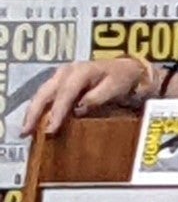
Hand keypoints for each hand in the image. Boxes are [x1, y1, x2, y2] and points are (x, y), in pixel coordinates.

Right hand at [12, 58, 154, 138]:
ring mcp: (61, 76)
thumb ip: (97, 98)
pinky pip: (46, 96)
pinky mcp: (60, 83)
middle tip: (25, 132)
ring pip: (41, 94)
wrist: (128, 70)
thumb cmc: (122, 79)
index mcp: (80, 71)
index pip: (65, 93)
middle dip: (33, 112)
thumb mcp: (115, 88)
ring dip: (32, 112)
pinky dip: (38, 109)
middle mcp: (66, 71)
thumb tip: (78, 109)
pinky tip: (34, 122)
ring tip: (25, 130)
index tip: (50, 129)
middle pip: (45, 92)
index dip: (56, 112)